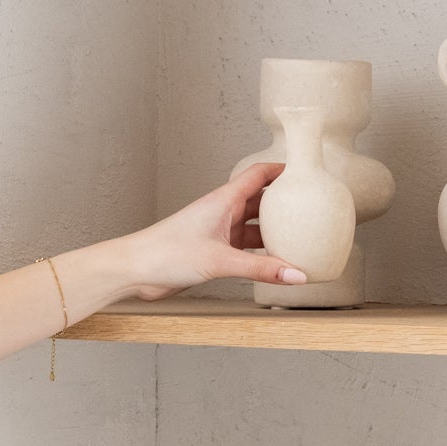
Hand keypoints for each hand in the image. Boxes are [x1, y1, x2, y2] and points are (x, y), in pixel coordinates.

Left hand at [109, 162, 309, 300]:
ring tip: (300, 237)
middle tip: (310, 206)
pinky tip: (274, 262)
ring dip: (274, 232)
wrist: (136, 270)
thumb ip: (260, 269)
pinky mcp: (212, 252)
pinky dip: (260, 254)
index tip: (304, 171)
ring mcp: (217, 232)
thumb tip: (295, 275)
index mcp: (223, 201)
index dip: (281, 170)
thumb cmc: (166, 253)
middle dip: (283, 203)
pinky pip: (245, 249)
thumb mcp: (220, 261)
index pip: (258, 175)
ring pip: (253, 227)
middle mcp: (222, 213)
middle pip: (260, 201)